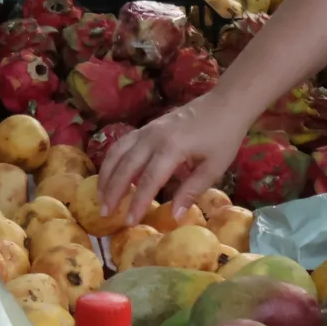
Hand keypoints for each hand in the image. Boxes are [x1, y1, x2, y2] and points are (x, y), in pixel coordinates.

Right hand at [102, 87, 252, 221]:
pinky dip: (113, 160)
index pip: (148, 181)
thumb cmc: (223, 136)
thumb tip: (174, 216)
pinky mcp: (147, 127)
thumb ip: (191, 191)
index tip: (129, 222)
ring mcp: (148, 130)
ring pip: (117, 152)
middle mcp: (153, 137)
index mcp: (171, 148)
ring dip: (106, 175)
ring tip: (101, 196)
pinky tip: (111, 174)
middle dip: (113, 191)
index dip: (137, 203)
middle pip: (125, 167)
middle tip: (104, 213)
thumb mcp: (214, 167)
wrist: (226, 103)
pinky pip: (123, 144)